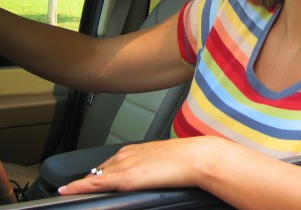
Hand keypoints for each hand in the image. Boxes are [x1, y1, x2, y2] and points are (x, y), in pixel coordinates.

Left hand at [58, 137, 210, 194]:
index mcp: (135, 149)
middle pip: (101, 169)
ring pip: (96, 175)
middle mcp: (126, 154)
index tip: (93, 178)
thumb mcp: (163, 160)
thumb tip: (149, 173)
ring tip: (72, 191)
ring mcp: (124, 165)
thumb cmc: (186, 160)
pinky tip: (67, 190)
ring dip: (85, 183)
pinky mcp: (125, 177)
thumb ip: (150, 165)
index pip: (111, 162)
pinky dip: (78, 186)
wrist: (195, 157)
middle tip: (81, 188)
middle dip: (91, 178)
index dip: (100, 172)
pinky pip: (94, 182)